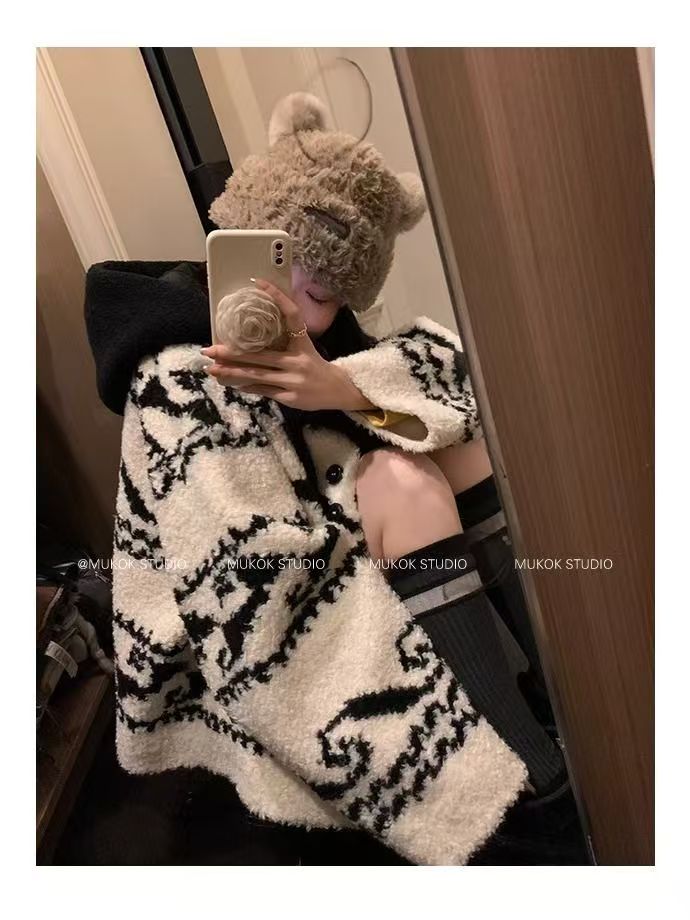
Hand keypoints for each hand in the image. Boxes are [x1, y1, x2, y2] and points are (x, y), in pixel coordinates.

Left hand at [201, 278, 374, 411]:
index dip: (277, 296)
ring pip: (256, 375)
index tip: (258, 282)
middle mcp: (297, 361)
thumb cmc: (317, 366)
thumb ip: (286, 342)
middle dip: (231, 353)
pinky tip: (232, 384)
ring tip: (212, 369)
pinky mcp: (289, 397)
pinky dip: (247, 386)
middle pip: (260, 355)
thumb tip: (255, 337)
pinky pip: (263, 390)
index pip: (291, 315)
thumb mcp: (306, 348)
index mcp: (303, 343)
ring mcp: (293, 380)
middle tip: (209, 349)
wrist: (339, 390)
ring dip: (232, 372)